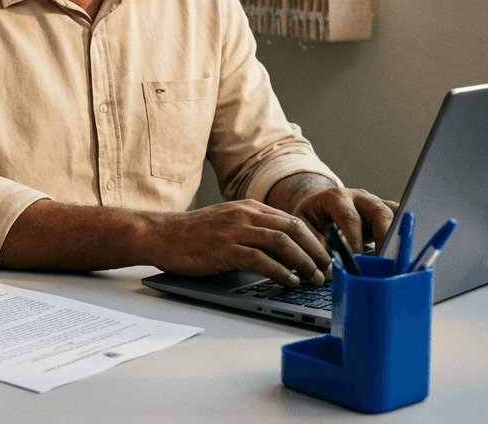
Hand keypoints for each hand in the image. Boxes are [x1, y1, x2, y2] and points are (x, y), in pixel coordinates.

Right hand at [143, 200, 331, 287]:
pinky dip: (281, 272)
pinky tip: (289, 281)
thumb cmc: (191, 234)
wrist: (160, 235)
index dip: (314, 240)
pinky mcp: (225, 249)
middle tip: (327, 269)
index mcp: (248, 208)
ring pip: (282, 243)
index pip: (292, 221)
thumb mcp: (227, 222)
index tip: (325, 257)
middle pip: (294, 229)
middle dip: (316, 251)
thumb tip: (282, 249)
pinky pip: (262, 260)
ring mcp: (235, 231)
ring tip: (314, 278)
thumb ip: (252, 229)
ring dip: (304, 262)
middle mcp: (245, 215)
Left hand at [285, 186, 397, 255]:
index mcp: (336, 198)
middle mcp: (359, 197)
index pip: (350, 219)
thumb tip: (329, 265)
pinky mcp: (387, 211)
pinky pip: (402, 219)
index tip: (358, 261)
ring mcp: (376, 202)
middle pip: (380, 213)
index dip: (356, 241)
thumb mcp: (303, 225)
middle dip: (384, 239)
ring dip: (398, 237)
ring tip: (396, 261)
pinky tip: (404, 253)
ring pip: (396, 215)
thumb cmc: (312, 217)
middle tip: (383, 263)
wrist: (320, 205)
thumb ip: (314, 242)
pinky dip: (405, 234)